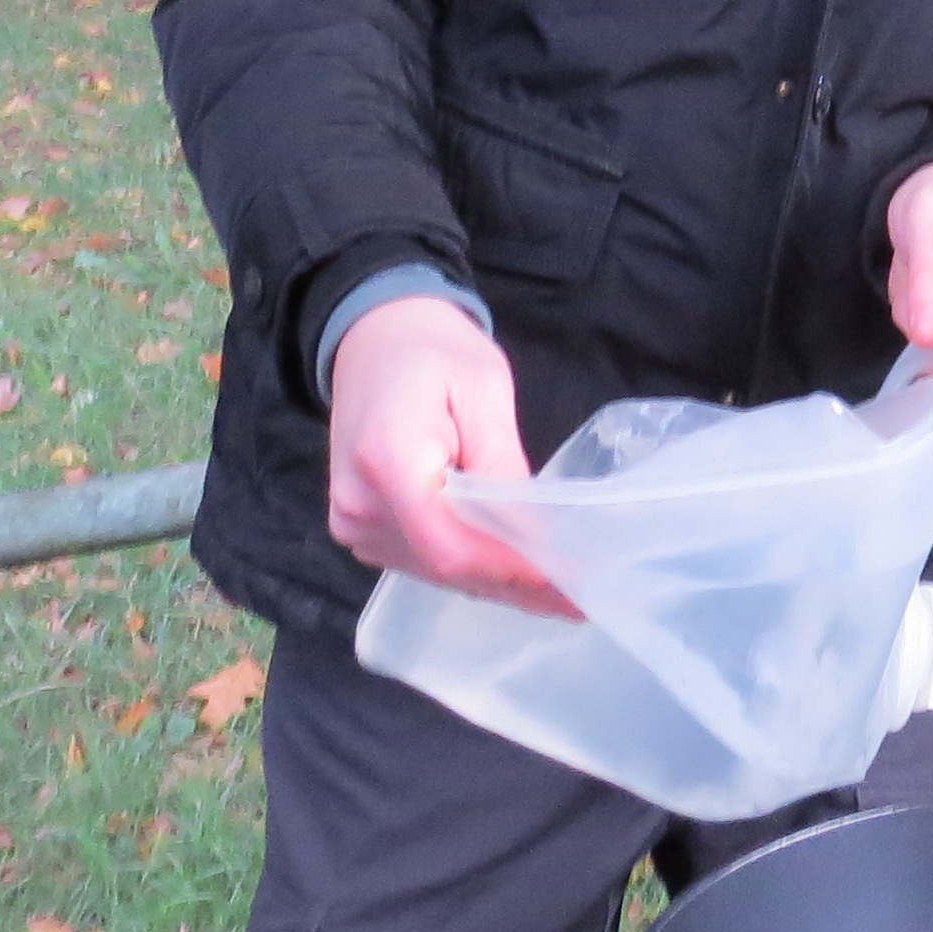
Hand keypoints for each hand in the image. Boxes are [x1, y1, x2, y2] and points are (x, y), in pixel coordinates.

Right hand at [325, 295, 574, 616]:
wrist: (373, 335)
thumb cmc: (432, 349)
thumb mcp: (483, 389)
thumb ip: (502, 463)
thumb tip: (532, 532)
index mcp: (388, 462)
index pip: (454, 547)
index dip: (514, 573)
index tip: (570, 586)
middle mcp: (359, 505)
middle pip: (448, 566)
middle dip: (517, 584)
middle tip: (579, 596)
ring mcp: (352, 521)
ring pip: (436, 572)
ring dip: (497, 582)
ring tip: (559, 590)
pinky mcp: (357, 525)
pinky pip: (421, 560)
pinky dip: (469, 566)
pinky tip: (513, 569)